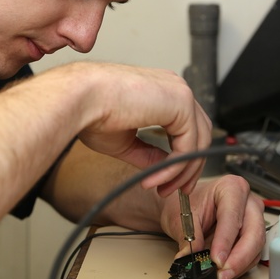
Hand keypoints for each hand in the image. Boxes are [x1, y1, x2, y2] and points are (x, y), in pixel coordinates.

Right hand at [55, 62, 211, 195]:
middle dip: (189, 167)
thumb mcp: (126, 139)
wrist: (80, 99)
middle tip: (175, 190)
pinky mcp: (182, 103)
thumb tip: (164, 167)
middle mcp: (175, 88)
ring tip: (161, 188)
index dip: (182, 157)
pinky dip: (174, 167)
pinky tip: (154, 178)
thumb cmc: (91, 111)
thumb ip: (149, 152)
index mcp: (163, 91)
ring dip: (181, 171)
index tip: (169, 180)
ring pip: (198, 142)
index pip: (187, 126)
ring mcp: (181, 93)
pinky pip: (188, 145)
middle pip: (200, 134)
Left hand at [161, 175, 265, 278]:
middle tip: (222, 273)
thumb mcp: (181, 218)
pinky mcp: (252, 234)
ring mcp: (253, 218)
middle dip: (239, 257)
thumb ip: (189, 237)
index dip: (225, 240)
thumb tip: (192, 257)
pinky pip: (252, 253)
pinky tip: (226, 273)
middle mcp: (247, 201)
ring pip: (256, 246)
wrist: (182, 205)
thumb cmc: (184, 203)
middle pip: (253, 232)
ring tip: (221, 277)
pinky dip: (240, 266)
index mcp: (231, 187)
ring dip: (240, 265)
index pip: (232, 216)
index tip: (217, 259)